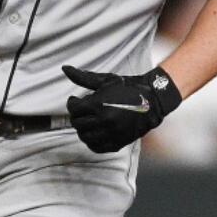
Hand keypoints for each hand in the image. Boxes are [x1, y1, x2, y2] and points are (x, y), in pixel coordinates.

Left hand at [62, 65, 182, 153]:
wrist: (152, 100)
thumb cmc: (127, 88)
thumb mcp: (105, 80)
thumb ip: (83, 77)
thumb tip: (64, 68)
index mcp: (99, 105)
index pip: (73, 109)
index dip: (72, 103)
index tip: (76, 100)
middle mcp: (104, 121)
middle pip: (77, 123)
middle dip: (76, 116)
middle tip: (82, 111)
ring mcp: (112, 134)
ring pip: (84, 137)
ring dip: (83, 129)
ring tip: (88, 121)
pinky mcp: (118, 143)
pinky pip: (96, 147)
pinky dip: (91, 141)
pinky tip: (94, 132)